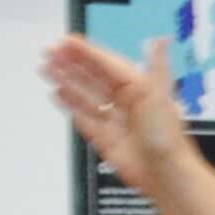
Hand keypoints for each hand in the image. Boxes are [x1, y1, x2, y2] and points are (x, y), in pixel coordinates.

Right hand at [42, 35, 192, 189]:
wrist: (165, 175)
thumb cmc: (168, 137)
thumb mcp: (161, 95)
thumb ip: (157, 65)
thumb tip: (161, 39)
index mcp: (139, 88)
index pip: (107, 64)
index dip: (86, 52)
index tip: (66, 41)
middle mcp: (126, 103)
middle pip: (93, 77)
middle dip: (70, 63)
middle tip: (49, 51)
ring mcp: (114, 120)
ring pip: (85, 95)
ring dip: (66, 80)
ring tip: (47, 68)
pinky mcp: (105, 139)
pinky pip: (84, 117)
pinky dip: (70, 105)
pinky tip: (56, 93)